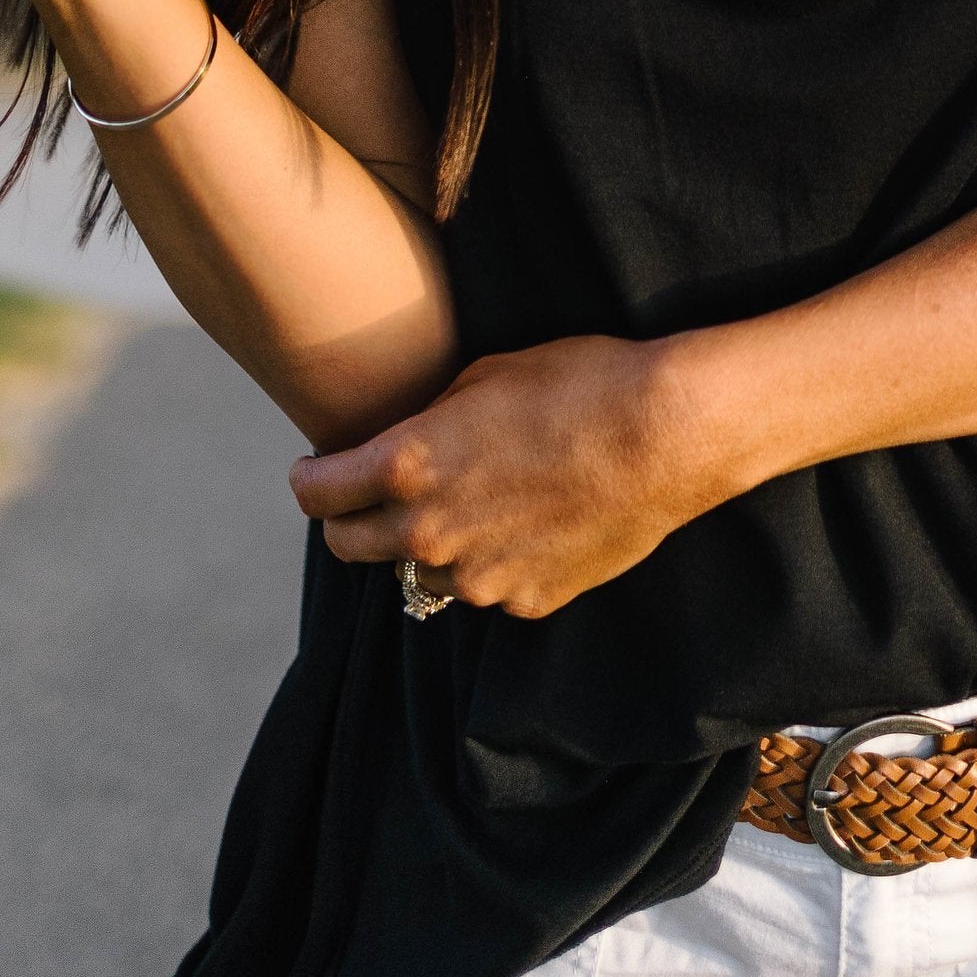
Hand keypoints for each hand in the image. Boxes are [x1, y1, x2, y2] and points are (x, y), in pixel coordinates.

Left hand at [287, 334, 732, 617]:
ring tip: (476, 500)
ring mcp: (478, 578)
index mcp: (408, 467)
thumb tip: (409, 437)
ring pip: (420, 572)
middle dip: (350, 519)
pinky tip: (529, 521)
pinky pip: (486, 586)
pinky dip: (491, 561)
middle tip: (372, 493)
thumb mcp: (487, 374)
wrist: (667, 435)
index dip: (310, 479)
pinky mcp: (526, 601)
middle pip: (349, 546)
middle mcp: (429, 533)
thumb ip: (429, 417)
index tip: (315, 472)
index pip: (316, 495)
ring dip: (428, 543)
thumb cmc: (580, 383)